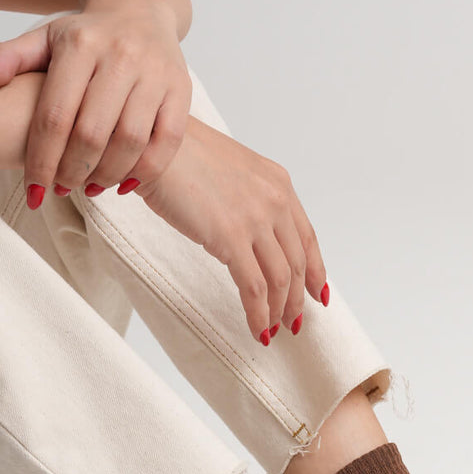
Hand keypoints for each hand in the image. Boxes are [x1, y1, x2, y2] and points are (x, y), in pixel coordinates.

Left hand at [0, 5, 191, 203]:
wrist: (140, 5)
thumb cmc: (88, 34)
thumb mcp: (44, 38)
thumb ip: (9, 59)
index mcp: (80, 43)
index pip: (55, 115)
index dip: (42, 160)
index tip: (34, 190)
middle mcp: (121, 55)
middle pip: (92, 133)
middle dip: (73, 171)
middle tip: (62, 189)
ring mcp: (155, 72)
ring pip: (130, 141)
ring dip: (107, 175)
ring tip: (90, 188)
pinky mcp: (181, 90)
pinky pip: (167, 142)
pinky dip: (145, 170)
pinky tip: (124, 184)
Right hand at [136, 116, 329, 342]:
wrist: (154, 142)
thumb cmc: (180, 155)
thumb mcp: (232, 171)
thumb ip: (249, 198)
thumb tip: (251, 233)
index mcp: (278, 182)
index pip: (307, 236)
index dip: (316, 270)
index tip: (318, 292)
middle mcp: (275, 200)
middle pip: (297, 262)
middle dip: (298, 298)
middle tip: (294, 322)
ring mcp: (256, 219)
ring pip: (280, 279)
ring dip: (280, 311)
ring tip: (274, 331)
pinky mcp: (231, 237)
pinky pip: (254, 288)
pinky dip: (259, 314)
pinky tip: (257, 330)